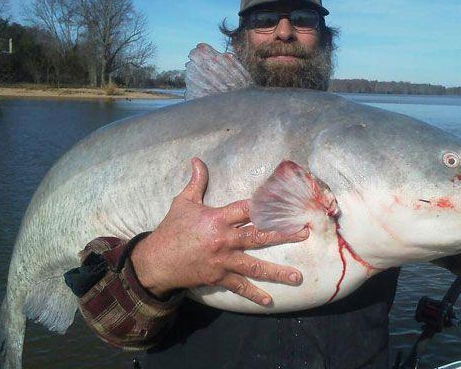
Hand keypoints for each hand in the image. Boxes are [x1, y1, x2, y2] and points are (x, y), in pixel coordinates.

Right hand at [131, 157, 308, 304]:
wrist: (156, 261)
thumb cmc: (171, 229)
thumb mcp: (183, 203)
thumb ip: (196, 182)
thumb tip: (197, 160)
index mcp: (217, 219)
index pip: (245, 209)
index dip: (264, 205)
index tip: (284, 204)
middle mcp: (223, 239)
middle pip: (258, 236)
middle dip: (283, 235)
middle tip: (304, 234)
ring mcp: (222, 260)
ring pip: (255, 266)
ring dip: (277, 272)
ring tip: (298, 277)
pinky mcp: (218, 277)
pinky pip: (239, 286)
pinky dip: (254, 294)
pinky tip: (269, 301)